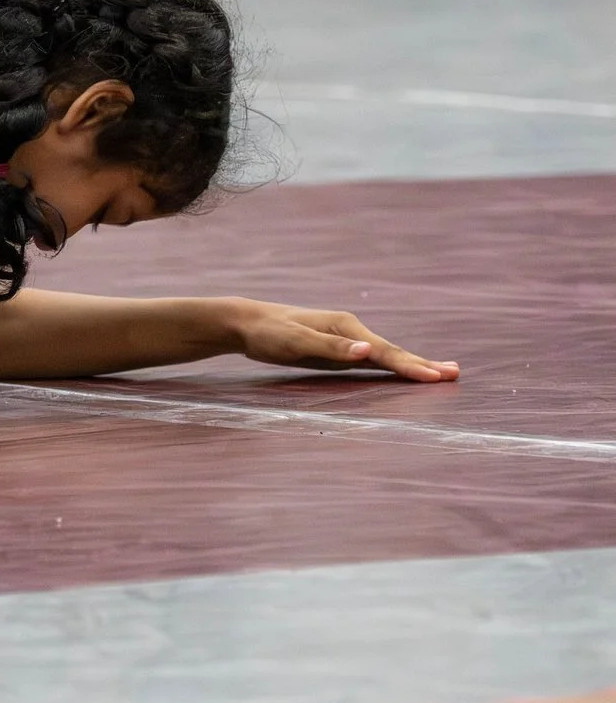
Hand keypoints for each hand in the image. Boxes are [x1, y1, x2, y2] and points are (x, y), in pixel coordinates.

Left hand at [229, 300, 459, 381]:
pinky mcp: (339, 351)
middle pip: (392, 352)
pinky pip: (373, 362)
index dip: (409, 366)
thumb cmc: (268, 333)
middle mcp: (351, 331)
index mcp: (345, 327)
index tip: (436, 377)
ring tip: (443, 373)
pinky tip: (405, 374)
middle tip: (455, 374)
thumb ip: (330, 347)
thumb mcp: (294, 341)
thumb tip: (367, 351)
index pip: (384, 351)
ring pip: (386, 356)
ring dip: (413, 366)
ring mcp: (347, 341)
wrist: (246, 324)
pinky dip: (393, 368)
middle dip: (422, 364)